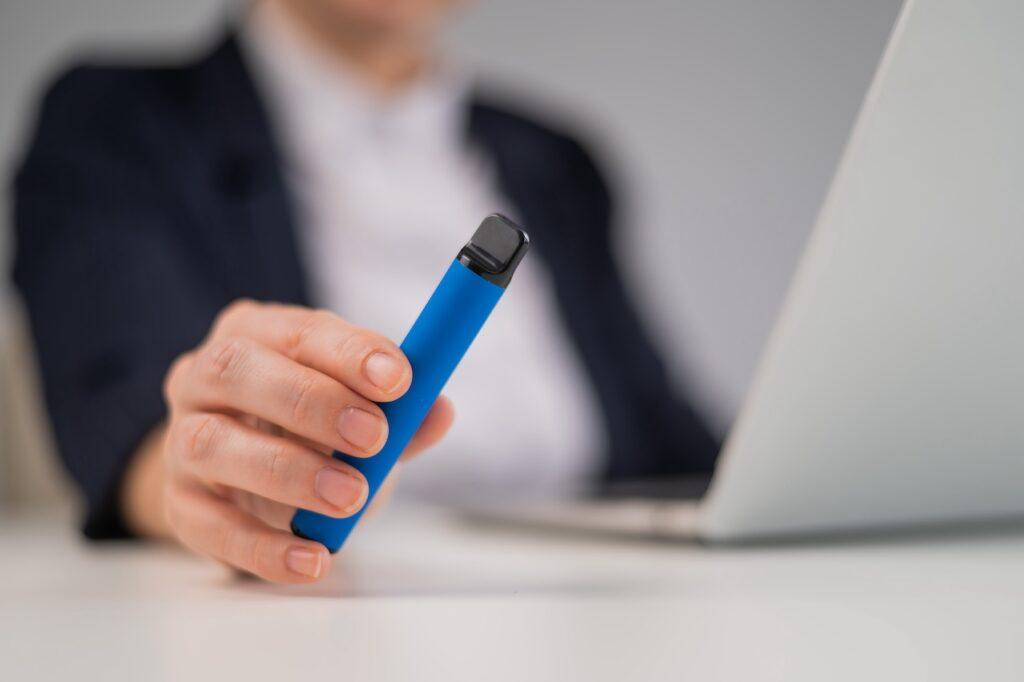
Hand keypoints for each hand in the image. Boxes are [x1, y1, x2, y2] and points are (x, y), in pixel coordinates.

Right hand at [126, 300, 453, 582]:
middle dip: (312, 401)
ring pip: (212, 443)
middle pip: (237, 370)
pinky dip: (263, 547)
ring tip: (350, 496)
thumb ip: (402, 414)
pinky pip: (209, 525)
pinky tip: (313, 558)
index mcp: (256, 332)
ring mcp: (181, 439)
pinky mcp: (178, 504)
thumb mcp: (364, 412)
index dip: (349, 351)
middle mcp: (203, 375)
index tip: (400, 379)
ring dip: (288, 470)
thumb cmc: (314, 428)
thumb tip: (440, 410)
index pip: (298, 329)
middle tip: (374, 437)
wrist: (248, 478)